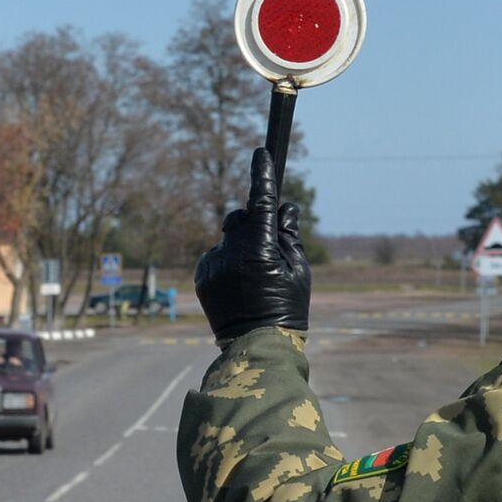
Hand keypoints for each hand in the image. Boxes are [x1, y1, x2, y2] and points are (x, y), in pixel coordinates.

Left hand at [194, 147, 310, 339]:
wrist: (256, 347)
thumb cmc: (287, 309)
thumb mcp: (299, 271)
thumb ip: (288, 235)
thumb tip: (282, 209)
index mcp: (258, 248)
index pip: (260, 201)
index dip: (262, 176)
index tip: (261, 154)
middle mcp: (231, 251)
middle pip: (241, 217)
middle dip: (254, 222)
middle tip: (270, 247)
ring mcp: (213, 264)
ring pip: (229, 237)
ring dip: (241, 244)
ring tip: (255, 275)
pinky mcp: (202, 276)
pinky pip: (217, 255)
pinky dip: (229, 260)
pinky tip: (240, 284)